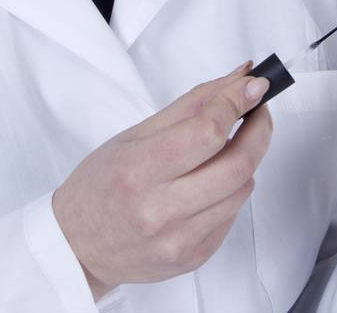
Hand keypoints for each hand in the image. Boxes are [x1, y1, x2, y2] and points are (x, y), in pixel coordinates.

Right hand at [52, 60, 272, 297]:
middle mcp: (159, 210)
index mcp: (138, 171)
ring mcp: (179, 239)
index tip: (253, 86)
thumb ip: (192, 105)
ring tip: (226, 148)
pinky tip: (210, 183)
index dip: (237, 103)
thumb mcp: (134, 135)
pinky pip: (232, 214)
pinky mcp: (194, 257)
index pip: (206, 133)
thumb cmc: (100, 186)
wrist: (77, 247)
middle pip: (237, 164)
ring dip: (245, 160)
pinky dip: (230, 191)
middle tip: (258, 111)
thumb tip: (239, 79)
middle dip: (259, 129)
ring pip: (242, 189)